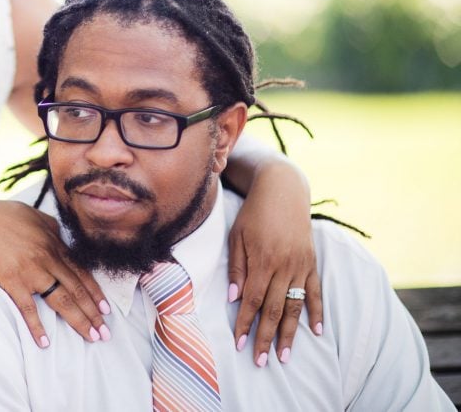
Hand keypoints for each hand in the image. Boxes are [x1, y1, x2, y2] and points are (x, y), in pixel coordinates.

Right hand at [0, 199, 109, 347]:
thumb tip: (57, 232)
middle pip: (76, 288)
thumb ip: (45, 223)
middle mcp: (46, 256)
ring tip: (91, 336)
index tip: (105, 308)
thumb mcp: (26, 212)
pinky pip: (29, 309)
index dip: (94, 291)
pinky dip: (37, 327)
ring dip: (79, 320)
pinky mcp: (12, 280)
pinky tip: (45, 343)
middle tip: (105, 331)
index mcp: (51, 241)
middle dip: (93, 311)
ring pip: (61, 299)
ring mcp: (31, 269)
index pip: (79, 270)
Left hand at [227, 163, 322, 365]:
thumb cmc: (254, 213)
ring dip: (289, 333)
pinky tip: (316, 331)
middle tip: (260, 360)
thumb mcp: (237, 236)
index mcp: (263, 260)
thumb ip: (237, 267)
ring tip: (283, 355)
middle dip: (265, 337)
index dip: (245, 323)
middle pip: (273, 309)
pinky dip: (316, 312)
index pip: (252, 299)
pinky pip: (315, 292)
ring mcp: (301, 266)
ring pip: (294, 306)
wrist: (283, 191)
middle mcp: (284, 266)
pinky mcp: (312, 263)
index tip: (239, 343)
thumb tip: (235, 298)